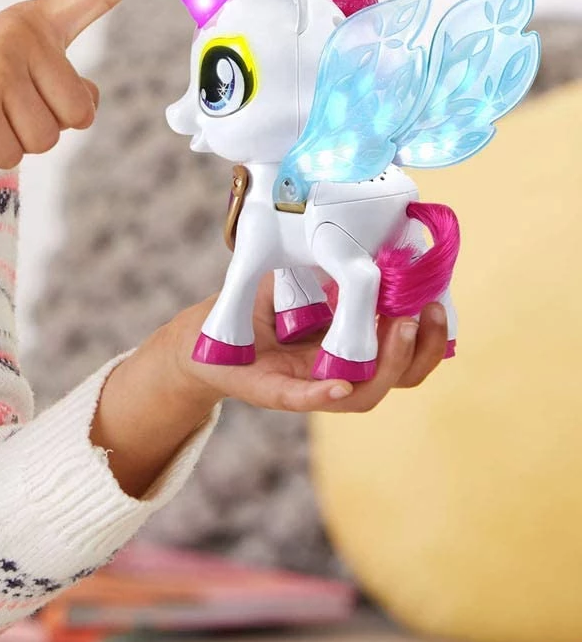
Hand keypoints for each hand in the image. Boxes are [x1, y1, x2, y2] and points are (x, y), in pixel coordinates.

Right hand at [0, 0, 181, 165]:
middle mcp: (19, 37)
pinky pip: (13, 154)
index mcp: (32, 22)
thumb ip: (54, 78)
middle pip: (79, 111)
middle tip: (1, 106)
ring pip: (48, 138)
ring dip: (15, 140)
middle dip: (45, 123)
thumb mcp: (7, 67)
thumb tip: (88, 101)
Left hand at [161, 270, 450, 413]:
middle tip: (429, 311)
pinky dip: (325, 395)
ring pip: (363, 393)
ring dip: (387, 364)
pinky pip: (306, 400)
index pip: (403, 354)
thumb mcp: (298, 283)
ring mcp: (310, 388)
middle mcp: (339, 375)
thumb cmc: (255, 311)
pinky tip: (340, 385)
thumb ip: (330, 271)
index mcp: (351, 352)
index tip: (439, 301)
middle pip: (398, 378)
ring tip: (398, 326)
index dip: (428, 337)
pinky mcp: (274, 394)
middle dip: (422, 349)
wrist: (202, 338)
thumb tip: (369, 241)